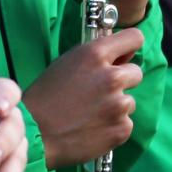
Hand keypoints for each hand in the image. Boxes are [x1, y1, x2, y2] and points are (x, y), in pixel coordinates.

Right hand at [23, 28, 144, 167]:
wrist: (34, 133)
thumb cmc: (46, 97)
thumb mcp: (67, 63)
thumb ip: (95, 57)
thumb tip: (121, 58)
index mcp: (96, 54)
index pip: (134, 37)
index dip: (129, 47)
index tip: (123, 57)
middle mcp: (112, 77)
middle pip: (136, 73)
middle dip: (122, 81)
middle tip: (100, 92)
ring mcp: (119, 105)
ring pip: (129, 101)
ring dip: (116, 106)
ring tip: (90, 114)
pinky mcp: (121, 129)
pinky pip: (126, 123)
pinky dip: (113, 127)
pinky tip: (93, 128)